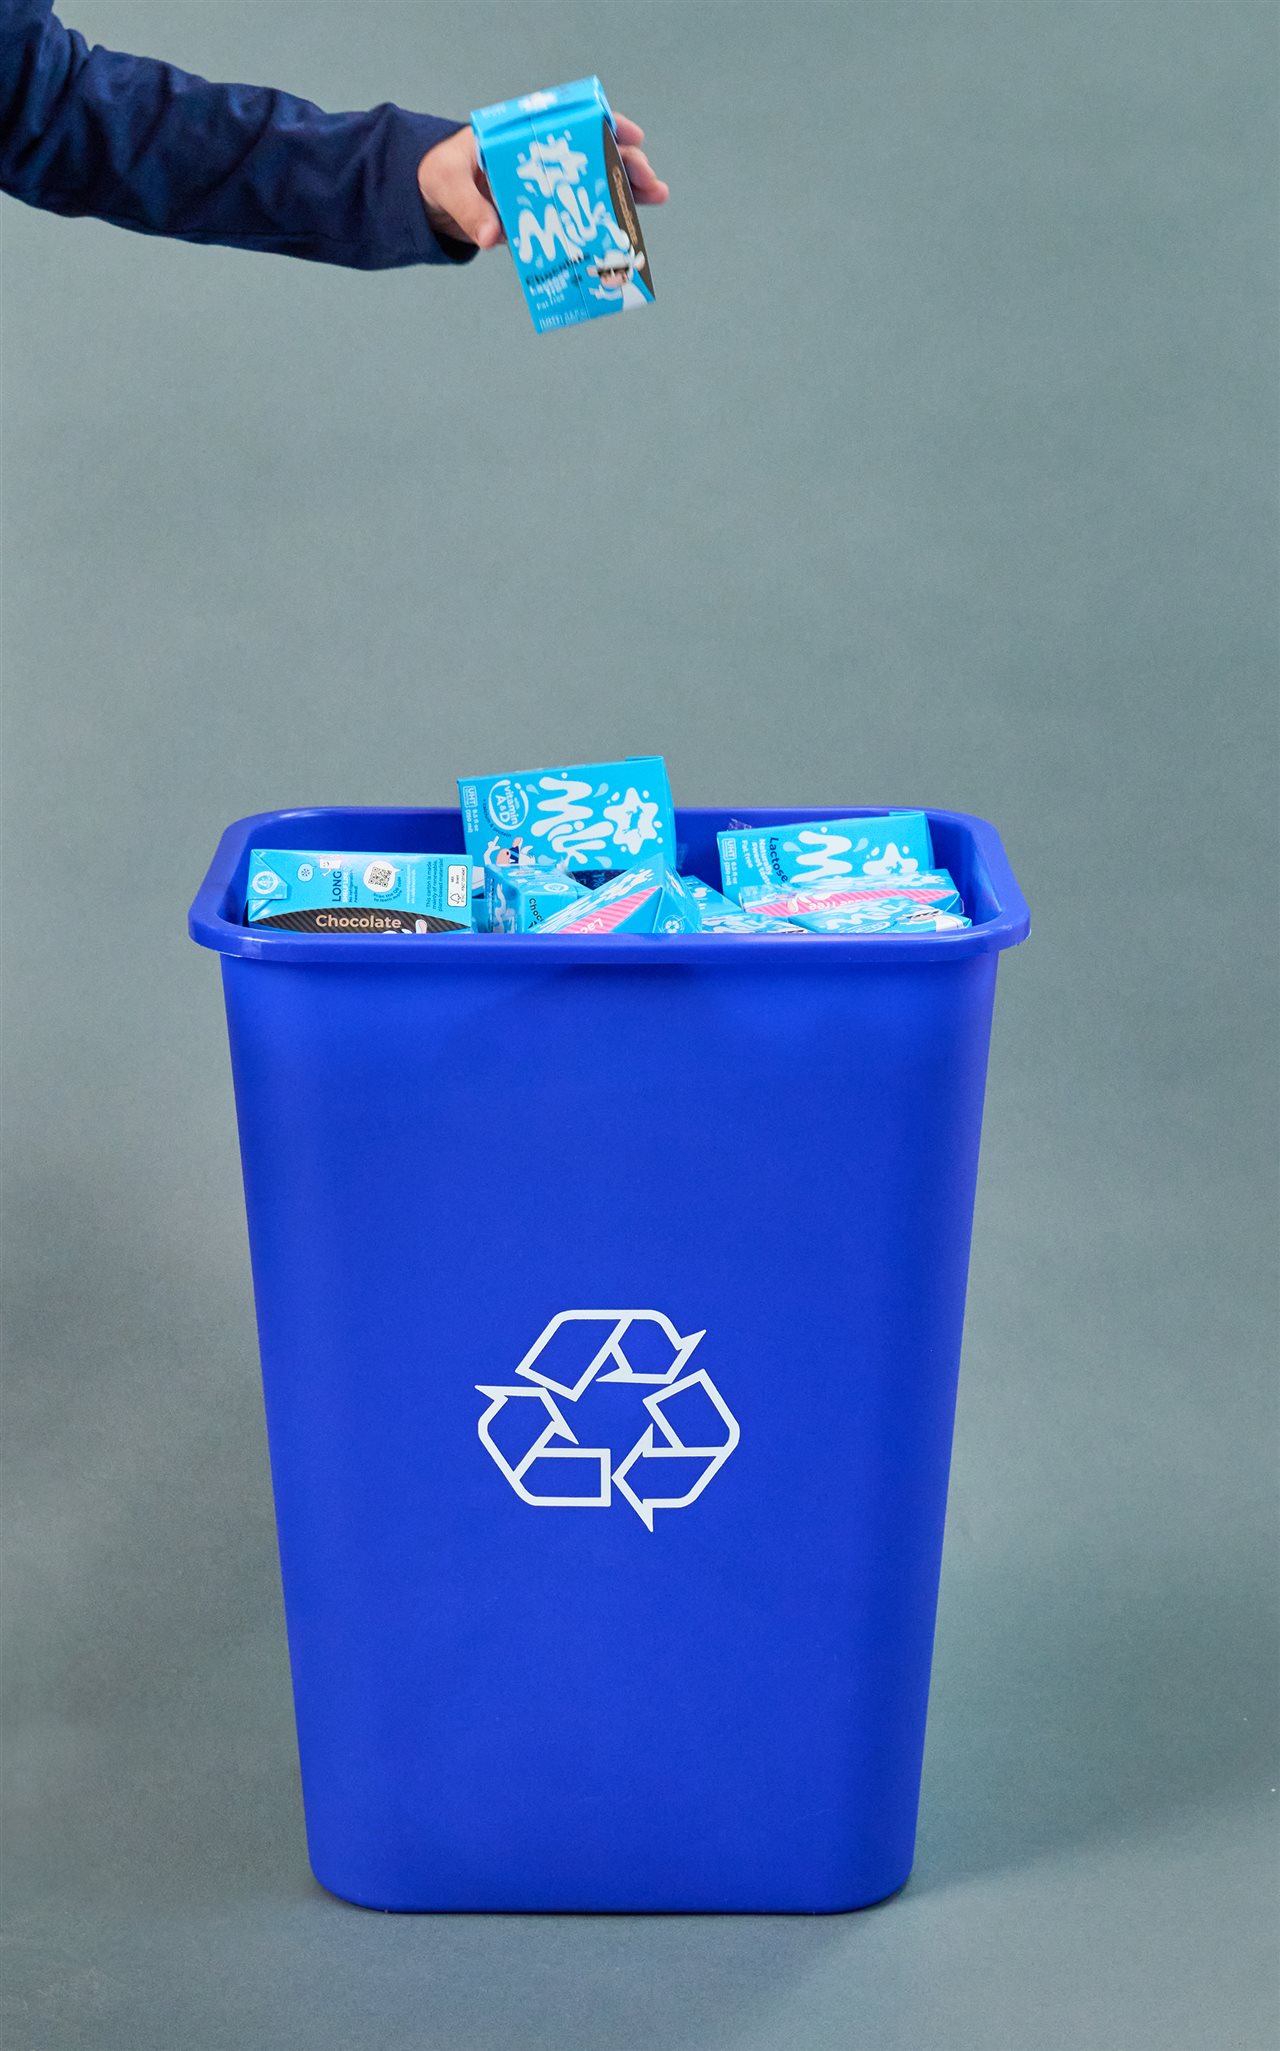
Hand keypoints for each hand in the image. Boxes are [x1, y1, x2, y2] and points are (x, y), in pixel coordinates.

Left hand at [417, 113, 668, 251]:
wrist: (433, 200)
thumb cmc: (440, 176)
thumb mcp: (448, 185)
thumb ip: (468, 209)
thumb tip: (492, 237)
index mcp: (524, 137)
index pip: (570, 123)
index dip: (603, 125)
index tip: (629, 134)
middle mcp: (543, 159)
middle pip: (592, 155)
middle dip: (624, 165)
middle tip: (648, 180)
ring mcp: (548, 188)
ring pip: (594, 185)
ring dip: (625, 192)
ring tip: (655, 197)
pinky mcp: (545, 216)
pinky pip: (578, 218)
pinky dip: (603, 224)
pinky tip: (627, 231)